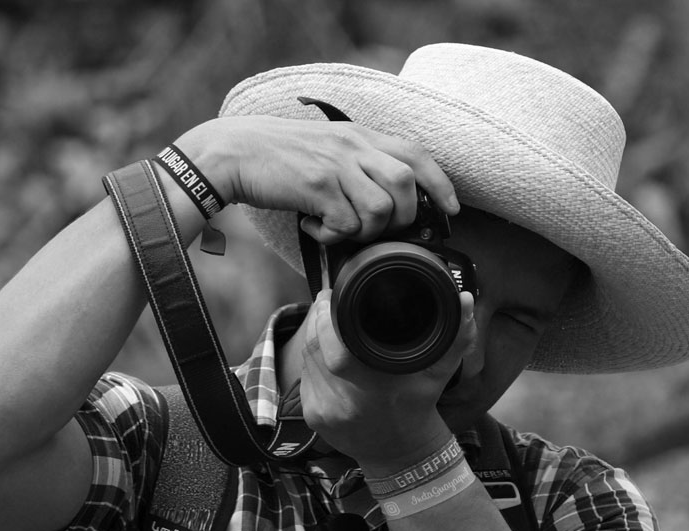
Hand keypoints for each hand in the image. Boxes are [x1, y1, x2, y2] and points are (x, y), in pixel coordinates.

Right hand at [173, 116, 459, 244]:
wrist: (236, 152)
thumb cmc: (282, 157)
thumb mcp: (329, 148)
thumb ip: (360, 164)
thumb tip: (390, 200)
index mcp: (361, 134)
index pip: (416, 153)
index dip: (440, 183)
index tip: (452, 209)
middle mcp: (353, 145)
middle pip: (405, 185)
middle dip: (401, 217)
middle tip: (376, 228)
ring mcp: (336, 164)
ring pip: (381, 209)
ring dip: (366, 230)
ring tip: (339, 229)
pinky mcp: (317, 186)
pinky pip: (346, 223)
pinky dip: (333, 236)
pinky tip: (314, 228)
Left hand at [297, 289, 476, 473]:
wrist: (400, 454)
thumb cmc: (418, 407)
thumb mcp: (439, 374)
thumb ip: (454, 336)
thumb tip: (464, 300)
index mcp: (373, 388)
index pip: (332, 344)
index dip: (326, 317)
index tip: (333, 298)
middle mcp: (344, 401)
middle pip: (313, 346)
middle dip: (318, 320)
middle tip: (328, 304)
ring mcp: (324, 411)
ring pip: (306, 359)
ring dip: (314, 338)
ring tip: (329, 325)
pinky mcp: (312, 416)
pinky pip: (305, 377)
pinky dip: (313, 362)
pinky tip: (327, 356)